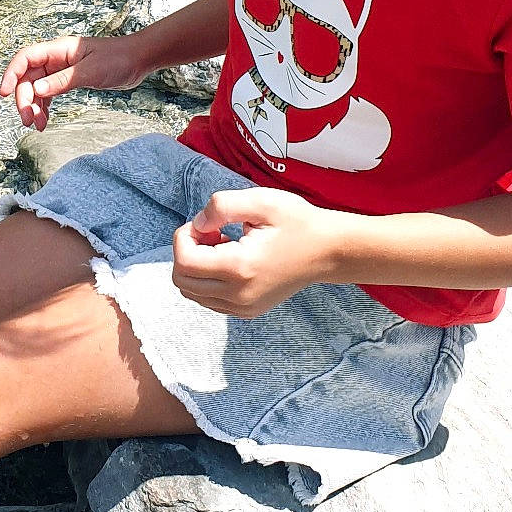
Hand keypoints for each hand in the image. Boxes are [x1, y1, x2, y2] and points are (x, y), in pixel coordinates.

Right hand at [0, 34, 144, 130]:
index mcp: (58, 50)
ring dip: (34, 106)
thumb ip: (62, 80)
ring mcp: (61, 69)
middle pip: (28, 77)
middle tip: (28, 120)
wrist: (138, 60)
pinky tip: (45, 121)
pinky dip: (44, 107)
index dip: (11, 74)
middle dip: (24, 99)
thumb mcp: (90, 72)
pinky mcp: (68, 80)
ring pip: (37, 88)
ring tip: (37, 125)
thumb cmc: (117, 59)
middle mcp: (56, 58)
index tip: (3, 93)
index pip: (25, 58)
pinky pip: (48, 93)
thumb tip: (37, 89)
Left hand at [172, 186, 343, 318]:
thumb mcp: (261, 201)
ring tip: (223, 244)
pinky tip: (230, 259)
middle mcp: (238, 295)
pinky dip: (208, 279)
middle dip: (187, 251)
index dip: (184, 237)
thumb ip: (221, 206)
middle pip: (182, 281)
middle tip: (213, 232)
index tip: (208, 222)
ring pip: (192, 293)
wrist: (329, 252)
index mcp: (239, 268)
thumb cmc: (297, 223)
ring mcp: (243, 307)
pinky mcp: (248, 311)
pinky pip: (209, 300)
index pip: (183, 261)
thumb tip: (197, 223)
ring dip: (196, 266)